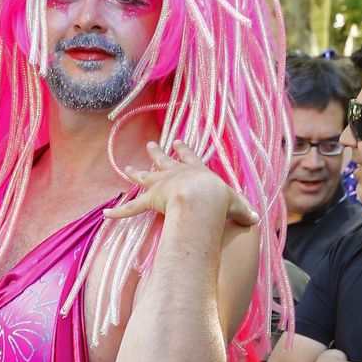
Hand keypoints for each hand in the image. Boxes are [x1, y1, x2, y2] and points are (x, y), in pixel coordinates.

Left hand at [103, 140, 257, 227]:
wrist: (202, 198)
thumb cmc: (220, 200)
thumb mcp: (236, 205)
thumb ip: (244, 212)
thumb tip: (255, 219)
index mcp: (196, 170)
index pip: (189, 156)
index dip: (183, 150)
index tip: (176, 142)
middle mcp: (177, 173)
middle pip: (164, 161)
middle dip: (157, 153)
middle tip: (150, 145)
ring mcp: (162, 184)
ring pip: (145, 177)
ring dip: (136, 173)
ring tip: (127, 168)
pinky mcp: (151, 199)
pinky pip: (131, 208)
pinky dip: (119, 212)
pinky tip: (106, 215)